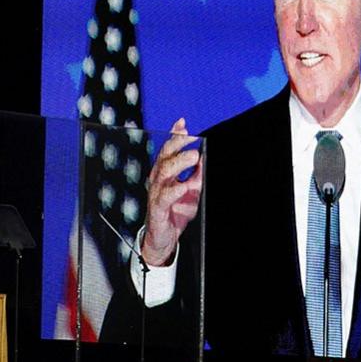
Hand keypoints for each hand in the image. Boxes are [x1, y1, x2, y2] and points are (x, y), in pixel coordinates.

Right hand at [143, 118, 202, 266]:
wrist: (165, 238)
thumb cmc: (176, 211)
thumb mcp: (192, 189)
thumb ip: (197, 174)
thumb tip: (204, 157)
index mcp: (165, 172)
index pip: (168, 149)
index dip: (174, 135)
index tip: (183, 123)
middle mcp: (158, 179)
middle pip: (164, 156)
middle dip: (176, 143)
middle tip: (191, 137)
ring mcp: (156, 193)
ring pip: (163, 172)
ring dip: (179, 163)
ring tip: (194, 156)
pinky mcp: (157, 208)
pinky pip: (164, 197)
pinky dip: (175, 190)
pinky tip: (184, 185)